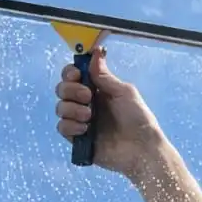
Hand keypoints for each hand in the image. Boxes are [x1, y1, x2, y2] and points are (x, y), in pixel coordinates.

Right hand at [54, 47, 164, 177]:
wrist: (141, 149)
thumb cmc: (138, 119)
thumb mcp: (124, 92)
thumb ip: (104, 75)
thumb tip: (95, 51)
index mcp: (98, 90)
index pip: (73, 76)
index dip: (70, 73)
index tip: (77, 75)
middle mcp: (86, 104)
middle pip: (62, 89)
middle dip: (71, 90)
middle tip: (88, 96)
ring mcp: (81, 121)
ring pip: (60, 107)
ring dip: (72, 108)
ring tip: (90, 116)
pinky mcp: (78, 139)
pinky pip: (62, 127)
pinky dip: (70, 126)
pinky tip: (85, 129)